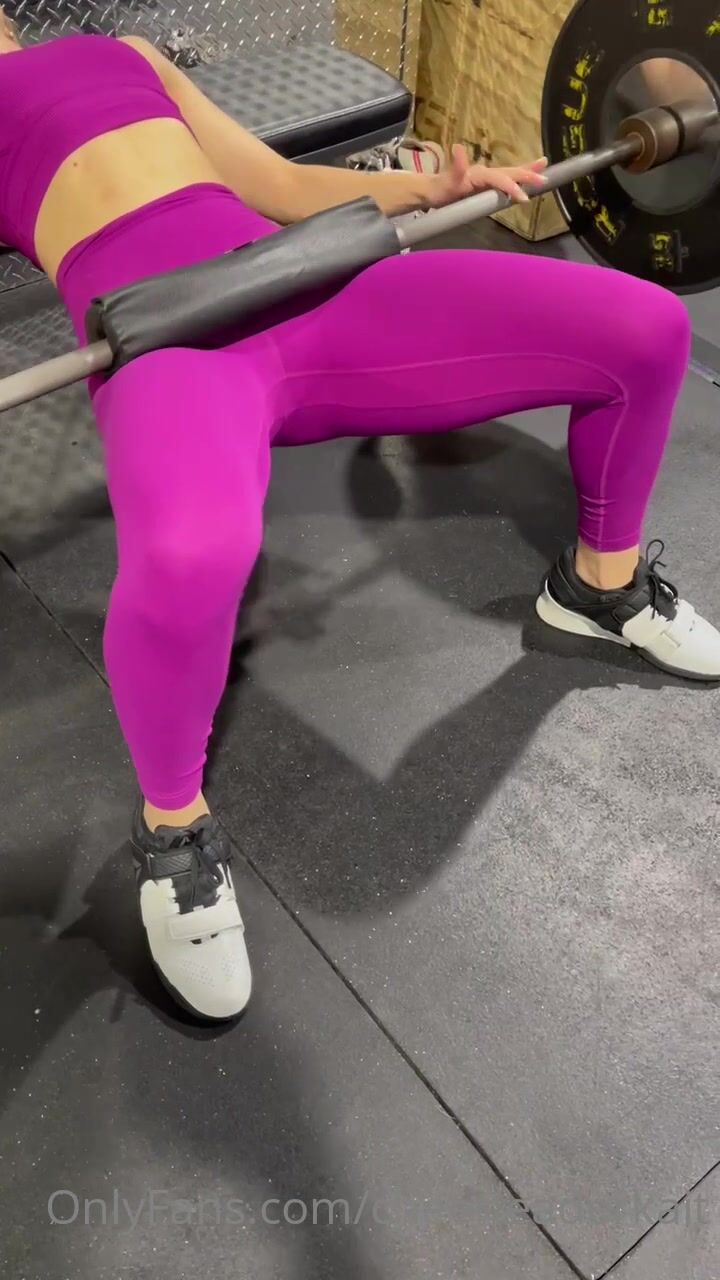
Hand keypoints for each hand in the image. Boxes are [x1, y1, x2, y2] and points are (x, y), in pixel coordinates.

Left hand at [427, 144, 548, 209]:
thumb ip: (455, 167)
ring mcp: (488, 177)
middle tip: (546, 177)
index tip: (523, 198)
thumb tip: (458, 147)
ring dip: (528, 171)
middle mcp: (486, 172)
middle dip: (528, 175)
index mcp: (480, 173)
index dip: (511, 187)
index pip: (500, 179)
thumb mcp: (447, 181)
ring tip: (544, 166)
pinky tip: (529, 178)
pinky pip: (507, 180)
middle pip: (510, 172)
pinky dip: (521, 177)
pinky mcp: (488, 183)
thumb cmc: (440, 189)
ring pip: (512, 173)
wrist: (433, 190)